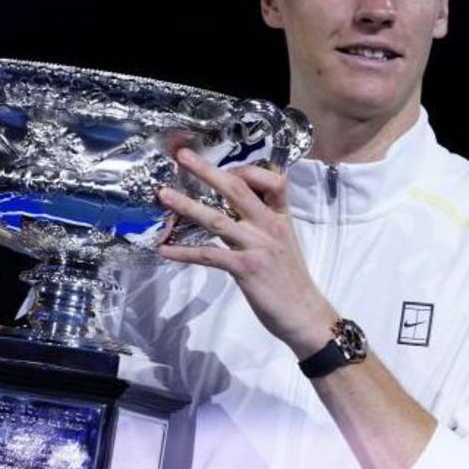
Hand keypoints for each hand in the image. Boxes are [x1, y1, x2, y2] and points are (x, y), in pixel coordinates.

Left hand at [157, 149, 336, 357]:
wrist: (303, 313)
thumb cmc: (290, 278)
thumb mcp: (283, 240)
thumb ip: (261, 220)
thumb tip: (234, 204)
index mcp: (280, 216)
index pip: (270, 178)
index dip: (246, 169)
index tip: (225, 167)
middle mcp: (270, 225)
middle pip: (237, 189)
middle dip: (207, 170)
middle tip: (183, 156)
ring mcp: (258, 245)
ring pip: (217, 218)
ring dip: (187, 205)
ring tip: (164, 195)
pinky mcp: (246, 268)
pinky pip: (209, 255)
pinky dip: (184, 252)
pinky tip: (165, 250)